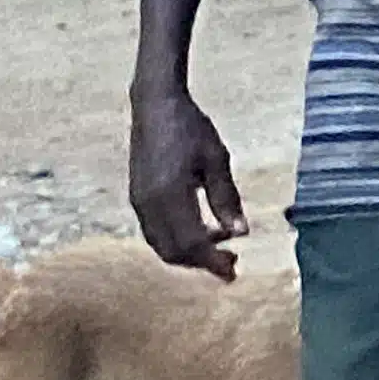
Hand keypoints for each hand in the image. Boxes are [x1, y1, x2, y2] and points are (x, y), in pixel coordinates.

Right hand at [128, 83, 246, 277]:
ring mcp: (138, 202)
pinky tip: (202, 229)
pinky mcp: (137, 197)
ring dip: (190, 252)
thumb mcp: (217, 160)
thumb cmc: (191, 128)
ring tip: (223, 242)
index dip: (211, 262)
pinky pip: (155, 231)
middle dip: (202, 262)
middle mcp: (148, 205)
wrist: (155, 106)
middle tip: (233, 261)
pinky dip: (177, 239)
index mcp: (169, 196)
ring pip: (161, 244)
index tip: (233, 272)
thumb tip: (241, 233)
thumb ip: (226, 198)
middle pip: (172, 251)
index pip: (190, 243)